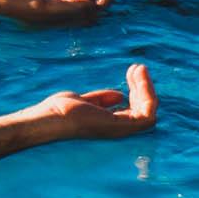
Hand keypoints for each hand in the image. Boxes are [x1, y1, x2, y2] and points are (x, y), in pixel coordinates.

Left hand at [24, 64, 160, 140]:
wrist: (50, 118)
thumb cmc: (60, 111)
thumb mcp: (85, 101)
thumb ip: (101, 99)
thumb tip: (120, 95)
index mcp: (110, 124)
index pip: (133, 109)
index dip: (136, 91)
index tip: (132, 73)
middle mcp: (119, 129)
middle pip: (143, 108)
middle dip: (143, 86)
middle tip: (138, 67)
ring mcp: (122, 130)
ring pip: (148, 110)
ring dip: (147, 88)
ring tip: (139, 68)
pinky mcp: (122, 127)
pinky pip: (147, 113)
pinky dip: (147, 94)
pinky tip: (139, 77)